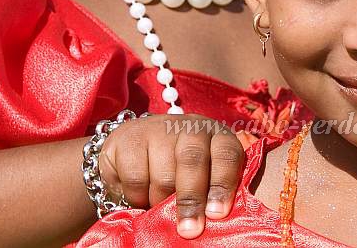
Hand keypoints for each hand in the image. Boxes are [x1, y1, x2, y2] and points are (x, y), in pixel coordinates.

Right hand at [99, 114, 243, 237]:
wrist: (135, 151)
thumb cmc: (178, 174)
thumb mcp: (203, 179)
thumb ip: (213, 194)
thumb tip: (216, 219)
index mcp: (216, 136)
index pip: (227, 154)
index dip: (223, 183)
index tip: (217, 213)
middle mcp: (189, 127)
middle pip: (192, 160)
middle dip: (191, 198)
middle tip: (189, 229)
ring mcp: (158, 128)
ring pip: (163, 174)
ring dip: (160, 200)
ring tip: (157, 205)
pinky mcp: (130, 137)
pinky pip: (136, 177)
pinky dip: (137, 196)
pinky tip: (139, 195)